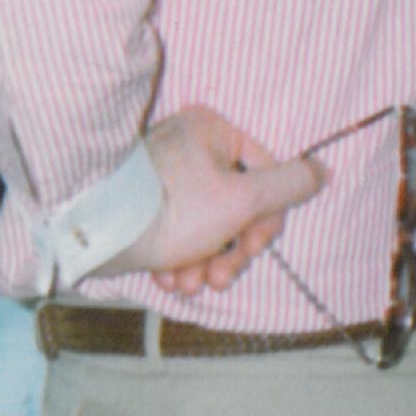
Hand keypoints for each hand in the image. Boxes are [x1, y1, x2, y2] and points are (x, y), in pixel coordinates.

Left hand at [116, 106, 325, 293]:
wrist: (94, 231)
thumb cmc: (171, 209)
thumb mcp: (241, 199)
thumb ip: (287, 187)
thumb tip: (321, 170)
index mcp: (212, 130)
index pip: (265, 176)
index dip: (265, 221)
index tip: (251, 249)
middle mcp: (187, 144)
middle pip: (235, 206)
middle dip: (228, 252)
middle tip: (216, 280)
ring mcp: (162, 174)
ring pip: (205, 225)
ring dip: (203, 262)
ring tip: (186, 285)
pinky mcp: (142, 203)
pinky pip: (174, 231)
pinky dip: (177, 259)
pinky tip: (167, 279)